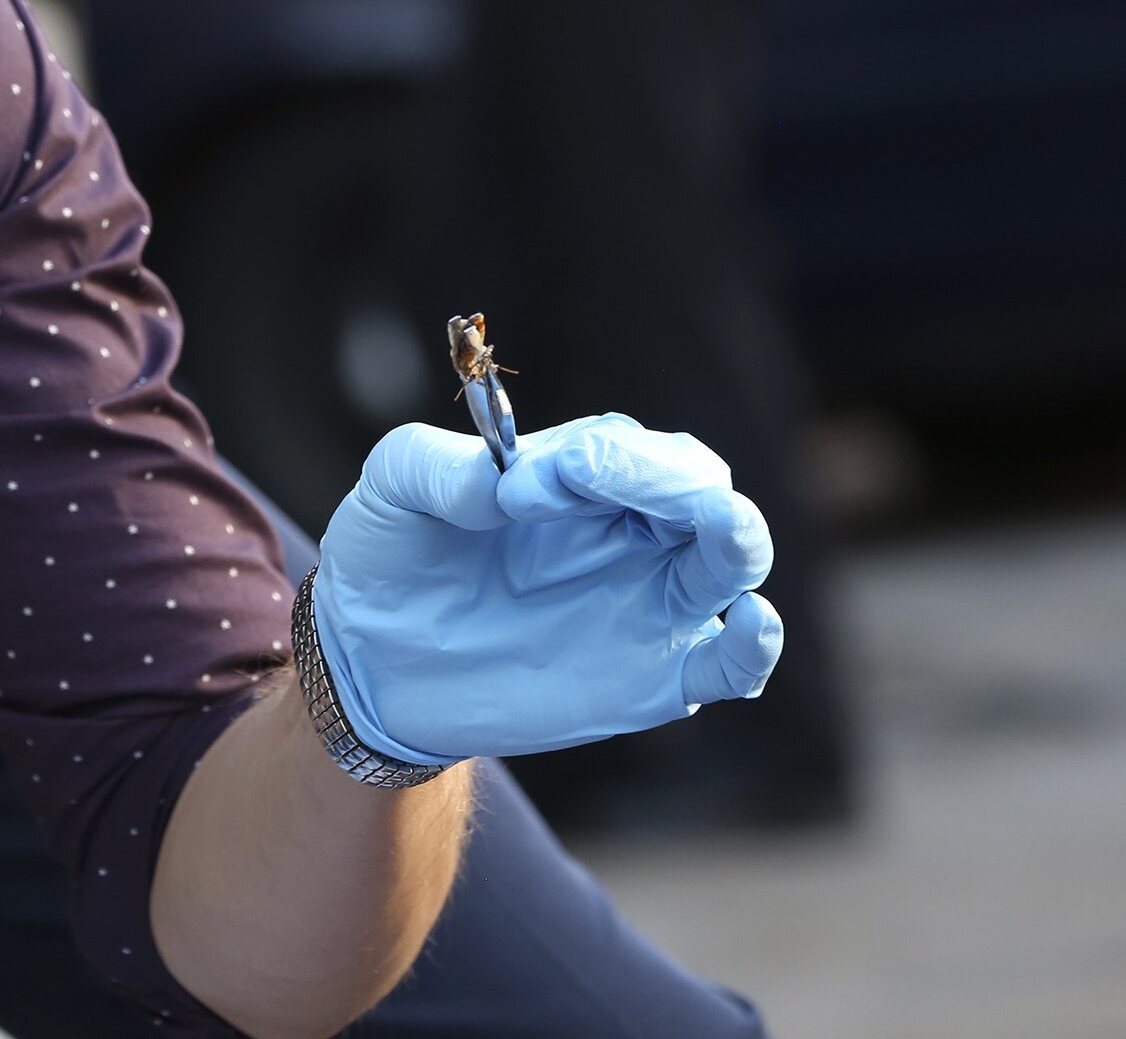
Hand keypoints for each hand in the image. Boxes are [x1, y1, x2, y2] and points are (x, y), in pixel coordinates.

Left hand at [311, 415, 782, 765]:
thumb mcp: (393, 485)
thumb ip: (438, 465)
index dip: (595, 457)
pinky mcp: (651, 678)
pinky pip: (729, 664)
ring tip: (719, 525)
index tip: (521, 485)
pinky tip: (751, 622)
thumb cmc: (389, 556)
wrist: (368, 660)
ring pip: (729, 559)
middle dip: (673, 481)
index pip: (630, 447)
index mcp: (580, 476)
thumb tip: (506, 486)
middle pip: (699, 487)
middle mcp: (627, 533)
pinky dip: (756, 644)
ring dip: (737, 536)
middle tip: (599, 485)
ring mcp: (646, 604)